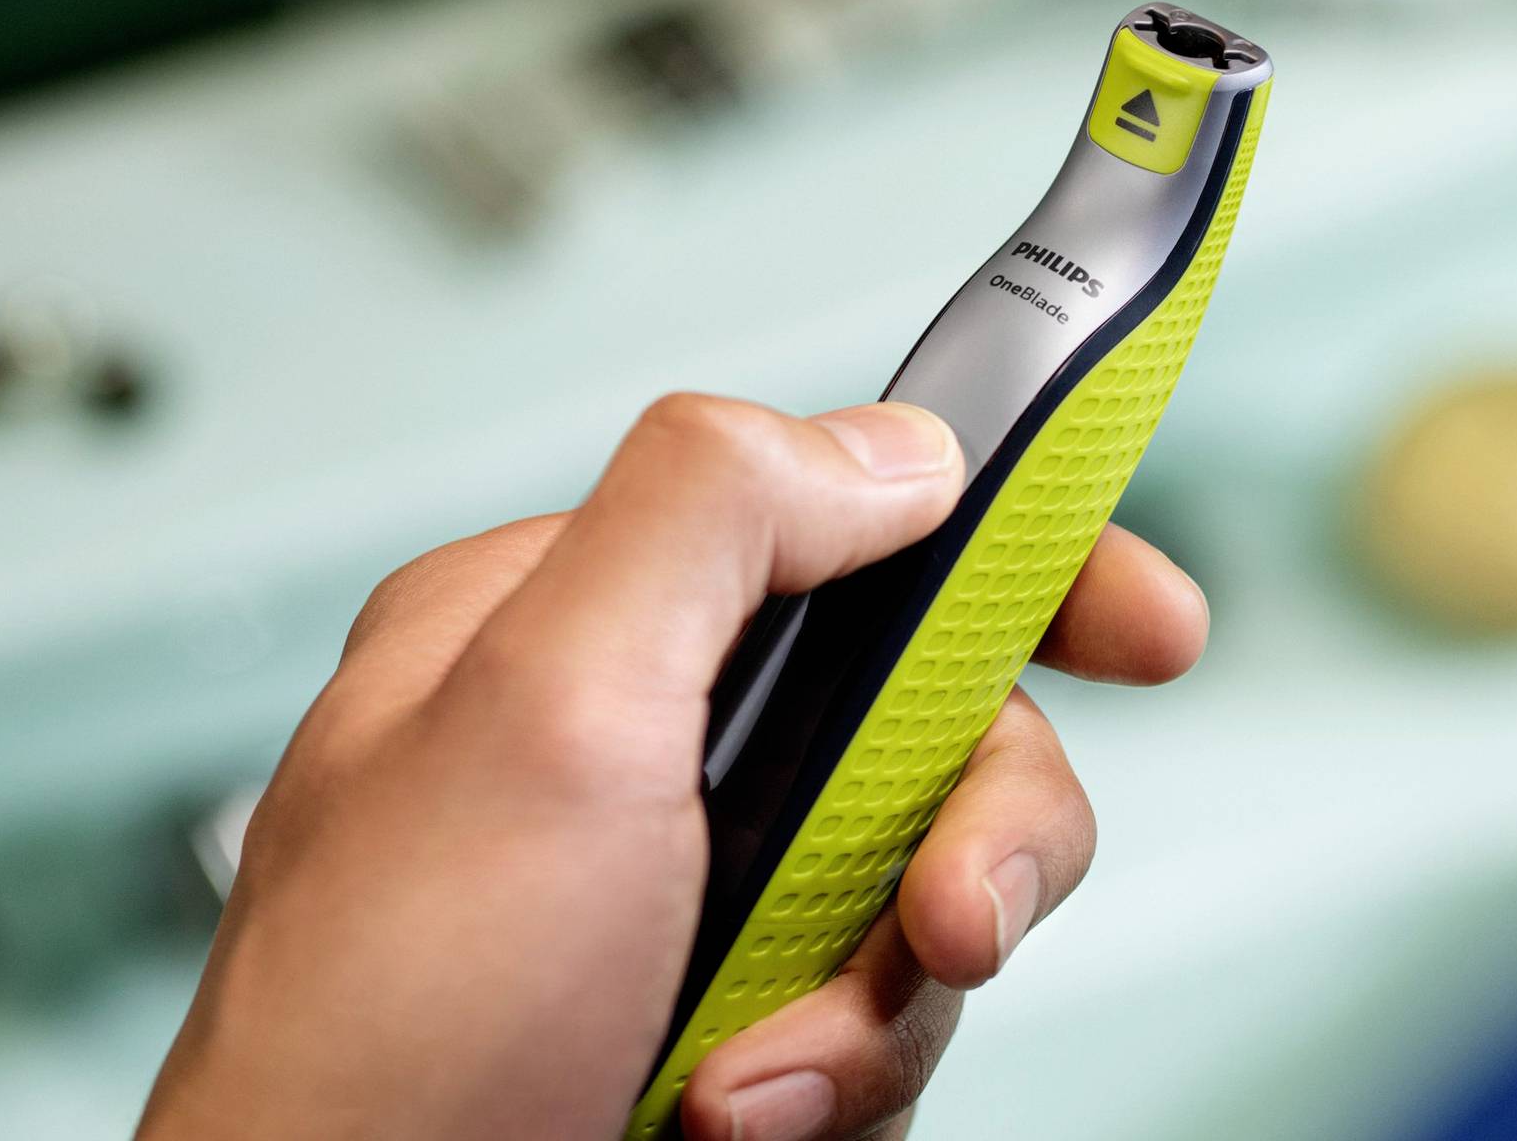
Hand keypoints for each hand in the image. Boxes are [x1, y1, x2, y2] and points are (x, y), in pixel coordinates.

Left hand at [139, 394, 1210, 1140]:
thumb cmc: (373, 1046)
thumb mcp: (541, 713)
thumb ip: (709, 519)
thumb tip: (885, 445)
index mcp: (570, 626)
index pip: (843, 521)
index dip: (1015, 555)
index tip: (1143, 626)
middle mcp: (632, 757)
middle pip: (927, 722)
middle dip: (964, 832)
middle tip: (943, 916)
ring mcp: (681, 908)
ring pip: (920, 895)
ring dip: (871, 1004)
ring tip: (748, 1076)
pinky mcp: (719, 1035)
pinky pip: (877, 1031)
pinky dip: (832, 1089)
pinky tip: (727, 1122)